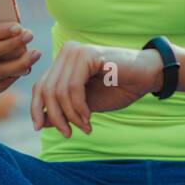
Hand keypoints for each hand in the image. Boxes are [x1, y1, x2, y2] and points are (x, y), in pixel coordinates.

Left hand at [30, 42, 161, 137]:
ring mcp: (75, 51)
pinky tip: (88, 117)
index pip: (40, 86)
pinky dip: (78, 107)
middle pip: (46, 89)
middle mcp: (66, 52)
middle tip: (68, 133)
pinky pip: (73, 88)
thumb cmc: (118, 89)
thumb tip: (40, 123)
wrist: (148, 76)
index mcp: (64, 62)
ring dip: (70, 115)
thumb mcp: (85, 105)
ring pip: (58, 91)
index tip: (40, 128)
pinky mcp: (87, 55)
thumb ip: (64, 110)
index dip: (36, 108)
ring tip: (85, 127)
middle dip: (56, 116)